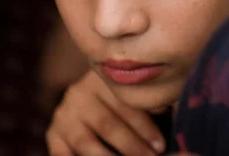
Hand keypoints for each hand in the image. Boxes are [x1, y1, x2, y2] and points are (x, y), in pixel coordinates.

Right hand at [46, 70, 164, 155]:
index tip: (161, 146)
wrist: (88, 103)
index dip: (145, 127)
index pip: (124, 104)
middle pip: (107, 124)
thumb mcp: (133, 97)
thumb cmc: (124, 104)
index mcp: (102, 79)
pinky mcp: (53, 135)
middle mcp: (79, 93)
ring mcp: (63, 115)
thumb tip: (175, 112)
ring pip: (86, 142)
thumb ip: (151, 104)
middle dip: (132, 146)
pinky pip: (63, 154)